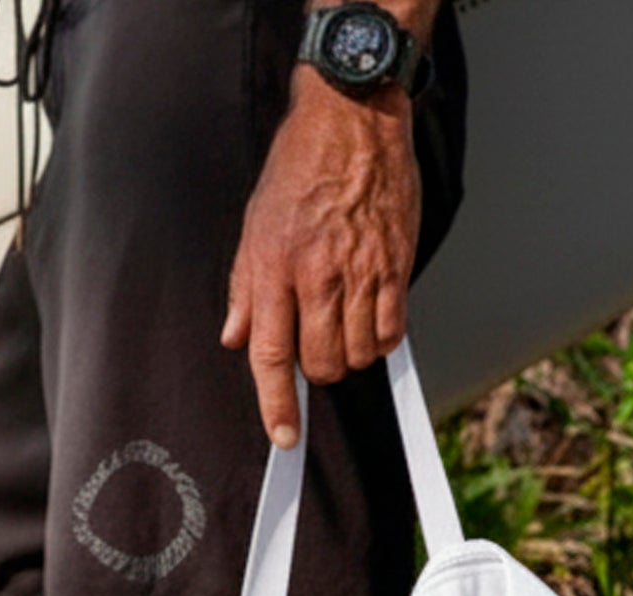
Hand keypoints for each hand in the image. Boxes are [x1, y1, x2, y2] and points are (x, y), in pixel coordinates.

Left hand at [221, 73, 421, 447]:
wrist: (351, 122)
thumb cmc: (297, 174)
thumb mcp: (253, 230)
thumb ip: (245, 291)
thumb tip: (236, 340)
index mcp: (276, 272)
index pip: (273, 357)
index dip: (277, 405)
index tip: (284, 437)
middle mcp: (320, 277)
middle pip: (323, 363)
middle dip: (317, 373)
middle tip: (313, 349)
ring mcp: (363, 271)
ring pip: (360, 352)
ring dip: (350, 356)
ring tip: (342, 329)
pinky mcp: (397, 262)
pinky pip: (393, 327)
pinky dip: (381, 338)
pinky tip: (370, 320)